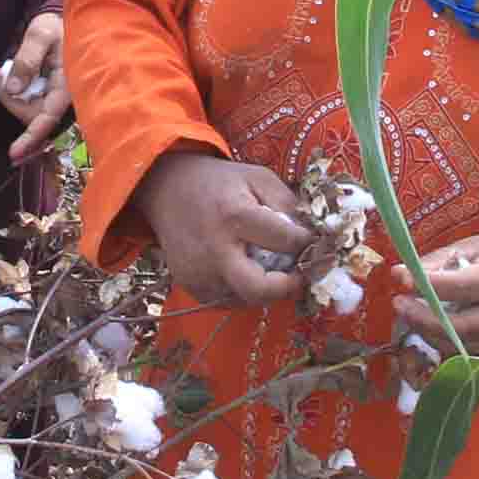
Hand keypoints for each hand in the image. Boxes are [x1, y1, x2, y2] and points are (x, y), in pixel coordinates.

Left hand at [0, 11, 71, 163]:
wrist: (64, 22)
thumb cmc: (56, 27)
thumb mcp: (40, 36)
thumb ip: (26, 59)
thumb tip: (13, 88)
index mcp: (67, 86)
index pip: (48, 118)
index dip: (31, 138)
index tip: (13, 154)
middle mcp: (63, 97)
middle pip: (31, 116)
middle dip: (10, 100)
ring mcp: (54, 98)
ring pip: (26, 110)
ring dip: (10, 95)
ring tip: (4, 69)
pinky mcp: (47, 96)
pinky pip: (27, 102)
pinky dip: (14, 92)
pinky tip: (9, 74)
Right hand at [129, 149, 314, 311]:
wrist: (167, 189)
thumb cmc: (219, 183)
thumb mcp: (258, 177)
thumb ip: (287, 203)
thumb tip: (311, 235)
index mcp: (234, 215)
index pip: (284, 242)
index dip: (305, 244)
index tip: (311, 242)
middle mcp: (215, 250)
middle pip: (258, 290)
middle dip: (285, 288)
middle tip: (296, 277)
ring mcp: (199, 272)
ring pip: (245, 300)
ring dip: (264, 289)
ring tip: (266, 268)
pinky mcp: (189, 284)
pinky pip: (226, 300)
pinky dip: (242, 291)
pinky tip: (242, 269)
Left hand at [391, 229, 478, 356]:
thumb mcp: (474, 245)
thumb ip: (438, 261)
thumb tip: (400, 275)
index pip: (459, 287)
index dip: (425, 285)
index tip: (399, 278)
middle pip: (460, 326)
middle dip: (423, 319)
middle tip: (398, 304)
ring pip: (461, 345)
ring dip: (429, 332)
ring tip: (410, 312)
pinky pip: (468, 351)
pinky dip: (444, 340)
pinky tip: (429, 324)